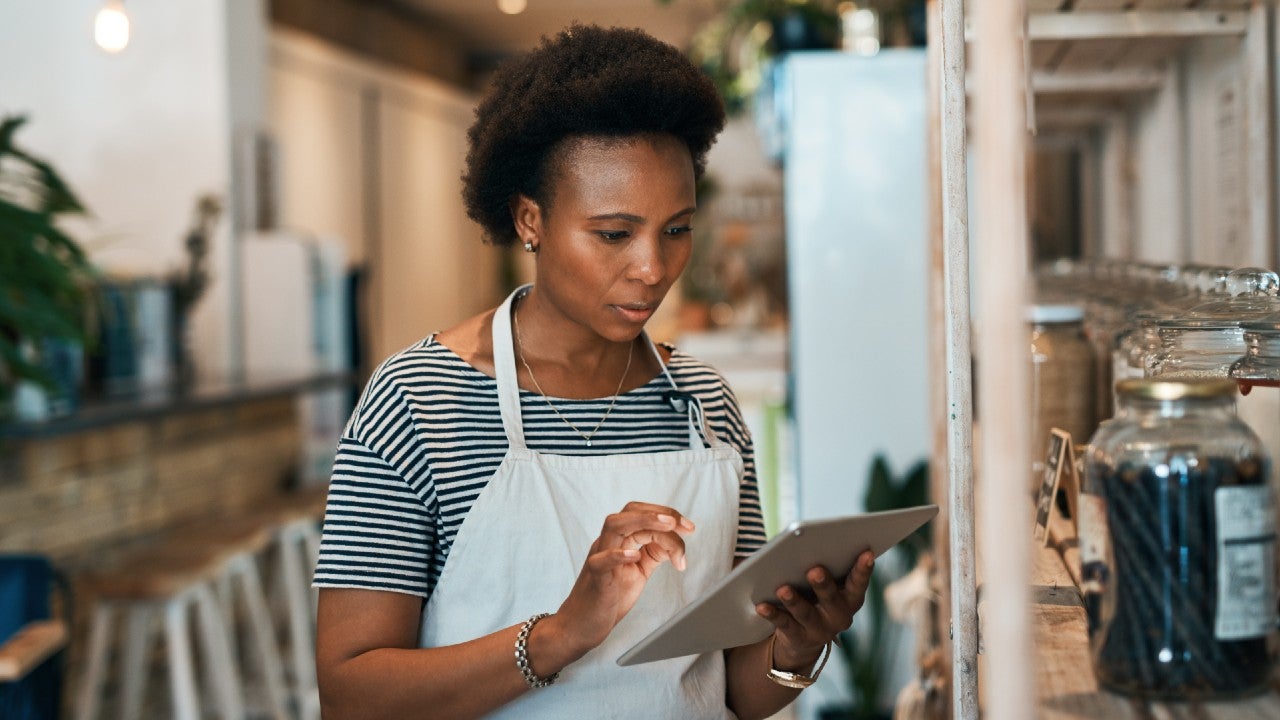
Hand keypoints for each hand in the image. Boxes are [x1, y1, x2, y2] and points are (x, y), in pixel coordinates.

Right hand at [554, 501, 695, 653]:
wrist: (580, 626)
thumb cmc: (608, 597)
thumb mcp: (638, 571)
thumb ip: (654, 554)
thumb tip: (676, 542)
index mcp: (618, 540)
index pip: (641, 513)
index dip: (667, 515)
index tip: (689, 527)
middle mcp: (607, 543)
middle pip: (628, 511)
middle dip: (658, 512)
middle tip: (682, 524)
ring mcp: (599, 558)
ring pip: (614, 525)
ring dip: (643, 521)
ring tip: (667, 526)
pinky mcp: (595, 579)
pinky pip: (601, 561)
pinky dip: (618, 554)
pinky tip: (635, 555)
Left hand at [755, 550, 874, 669]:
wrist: (804, 638)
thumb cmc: (815, 595)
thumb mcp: (824, 584)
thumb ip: (824, 566)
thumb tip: (806, 545)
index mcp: (850, 598)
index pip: (858, 582)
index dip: (863, 569)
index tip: (867, 553)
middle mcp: (839, 616)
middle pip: (832, 598)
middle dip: (823, 584)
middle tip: (815, 570)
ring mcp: (820, 630)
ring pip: (806, 613)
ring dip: (794, 601)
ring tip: (783, 589)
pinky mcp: (799, 638)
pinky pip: (784, 624)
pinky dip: (773, 614)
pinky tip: (762, 606)